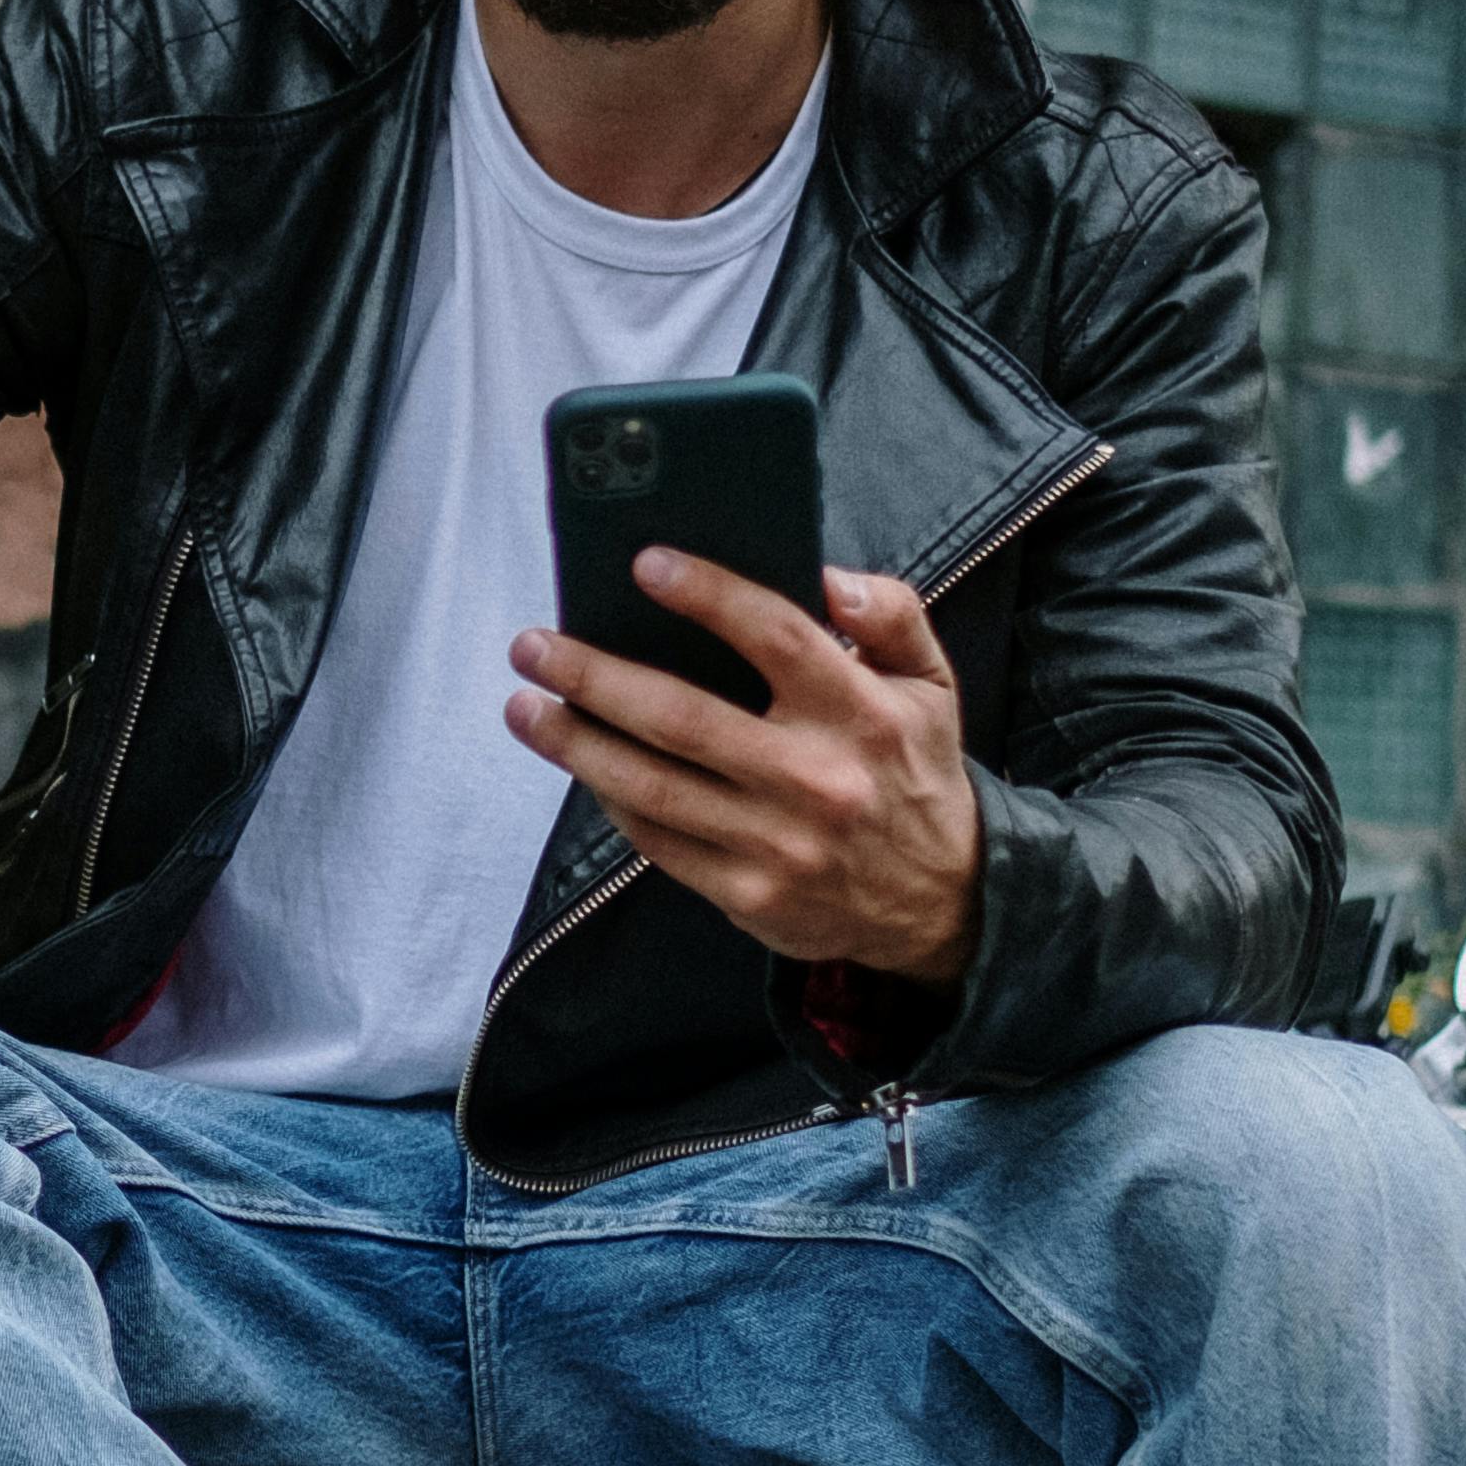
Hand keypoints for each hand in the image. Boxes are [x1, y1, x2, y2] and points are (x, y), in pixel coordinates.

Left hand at [506, 559, 980, 979]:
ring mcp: (778, 844)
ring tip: (523, 706)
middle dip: (595, 676)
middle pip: (684, 718)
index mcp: (862, 715)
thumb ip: (892, 615)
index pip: (779, 637)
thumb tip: (828, 575)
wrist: (942, 902)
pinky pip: (658, 841)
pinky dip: (609, 799)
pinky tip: (577, 762)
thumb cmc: (913, 772)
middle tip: (533, 645)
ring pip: (653, 787)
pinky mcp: (749, 895)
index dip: (708, 596)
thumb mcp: (931, 685)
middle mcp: (817, 780)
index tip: (644, 564)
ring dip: (575, 744)